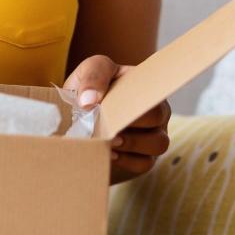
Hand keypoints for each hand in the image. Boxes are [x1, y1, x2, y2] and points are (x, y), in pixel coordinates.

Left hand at [63, 54, 170, 183]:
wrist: (76, 115)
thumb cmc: (87, 89)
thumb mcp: (87, 72)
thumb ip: (92, 77)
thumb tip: (89, 100)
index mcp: (144, 85)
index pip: (152, 87)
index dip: (134, 95)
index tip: (109, 101)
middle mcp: (154, 109)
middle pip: (157, 115)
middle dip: (131, 120)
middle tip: (108, 123)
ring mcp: (153, 135)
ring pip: (158, 142)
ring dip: (132, 143)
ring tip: (108, 140)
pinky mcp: (144, 157)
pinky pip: (145, 163)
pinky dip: (127, 160)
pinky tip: (109, 154)